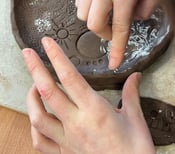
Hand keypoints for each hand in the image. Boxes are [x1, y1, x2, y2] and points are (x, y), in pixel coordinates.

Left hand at [23, 37, 154, 153]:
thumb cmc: (134, 152)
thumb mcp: (135, 119)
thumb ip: (131, 93)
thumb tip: (135, 76)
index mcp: (95, 111)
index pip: (70, 77)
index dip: (56, 57)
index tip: (47, 43)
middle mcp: (76, 124)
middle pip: (47, 92)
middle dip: (35, 68)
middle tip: (27, 53)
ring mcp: (67, 141)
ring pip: (38, 116)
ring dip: (31, 97)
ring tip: (32, 84)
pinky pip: (40, 141)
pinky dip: (34, 125)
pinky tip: (37, 116)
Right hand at [76, 0, 157, 68]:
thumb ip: (144, 10)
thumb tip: (131, 21)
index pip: (120, 27)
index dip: (117, 49)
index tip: (113, 65)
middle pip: (94, 24)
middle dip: (104, 33)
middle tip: (114, 30)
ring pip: (83, 14)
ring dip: (95, 19)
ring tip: (108, 13)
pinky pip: (79, 1)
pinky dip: (88, 8)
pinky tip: (100, 2)